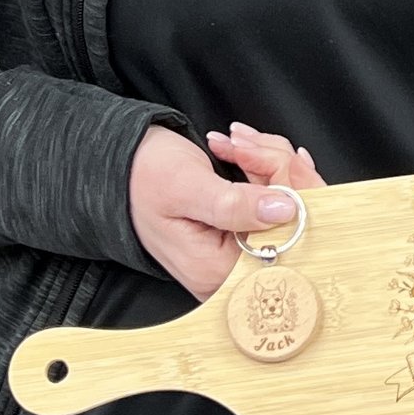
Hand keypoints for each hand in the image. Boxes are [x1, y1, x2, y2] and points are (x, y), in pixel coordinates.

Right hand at [127, 122, 310, 301]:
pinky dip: (265, 168)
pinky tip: (245, 152)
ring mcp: (236, 253)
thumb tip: (286, 210)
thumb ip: (235, 204)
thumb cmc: (142, 177)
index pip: (287, 240)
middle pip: (293, 224)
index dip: (297, 195)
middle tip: (247, 144)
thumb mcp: (187, 187)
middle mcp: (230, 271)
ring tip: (236, 142)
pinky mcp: (240, 233)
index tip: (283, 159)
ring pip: (287, 206)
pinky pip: (274, 200)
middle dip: (281, 171)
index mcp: (217, 271)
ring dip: (270, 163)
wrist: (116, 167)